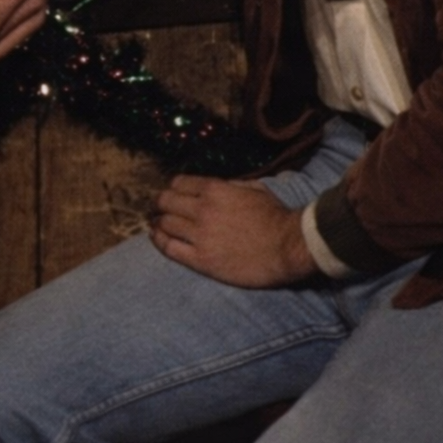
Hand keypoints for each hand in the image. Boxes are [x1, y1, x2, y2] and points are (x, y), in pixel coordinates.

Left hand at [149, 175, 313, 286]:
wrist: (288, 247)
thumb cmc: (275, 216)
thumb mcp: (253, 188)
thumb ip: (229, 185)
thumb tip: (213, 187)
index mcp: (215, 190)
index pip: (178, 183)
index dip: (171, 187)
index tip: (171, 193)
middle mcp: (202, 209)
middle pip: (166, 201)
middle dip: (159, 203)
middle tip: (157, 208)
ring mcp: (199, 235)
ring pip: (164, 223)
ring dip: (156, 221)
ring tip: (154, 223)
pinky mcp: (201, 260)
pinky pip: (169, 248)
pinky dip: (158, 241)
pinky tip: (156, 238)